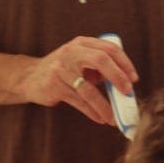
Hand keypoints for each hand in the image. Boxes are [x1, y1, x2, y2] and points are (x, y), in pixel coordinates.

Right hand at [18, 36, 137, 124]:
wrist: (29, 77)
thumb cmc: (63, 70)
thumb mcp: (80, 60)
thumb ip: (101, 67)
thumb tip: (125, 84)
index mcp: (82, 43)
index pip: (109, 48)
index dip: (125, 63)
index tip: (134, 78)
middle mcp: (71, 53)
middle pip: (101, 60)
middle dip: (118, 77)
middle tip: (127, 92)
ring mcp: (61, 69)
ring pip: (88, 89)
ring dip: (105, 105)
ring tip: (114, 117)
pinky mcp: (54, 86)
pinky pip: (78, 101)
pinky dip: (92, 112)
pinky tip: (101, 118)